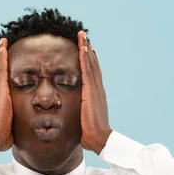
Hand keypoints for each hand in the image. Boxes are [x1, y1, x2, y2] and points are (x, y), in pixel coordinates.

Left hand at [78, 31, 111, 154]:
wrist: (99, 138)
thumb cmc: (91, 134)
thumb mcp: (84, 120)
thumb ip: (80, 114)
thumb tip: (74, 116)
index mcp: (96, 95)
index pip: (92, 74)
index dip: (90, 61)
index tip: (86, 50)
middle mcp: (98, 89)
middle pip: (93, 65)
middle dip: (88, 50)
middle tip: (84, 37)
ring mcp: (95, 89)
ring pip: (90, 64)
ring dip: (86, 49)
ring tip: (82, 36)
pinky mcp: (91, 91)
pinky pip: (87, 71)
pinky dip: (86, 58)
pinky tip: (83, 48)